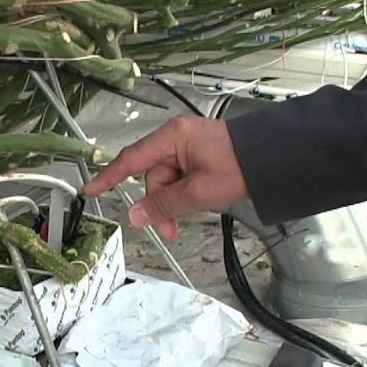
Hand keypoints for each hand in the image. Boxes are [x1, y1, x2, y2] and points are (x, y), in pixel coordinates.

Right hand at [82, 116, 248, 241]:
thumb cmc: (241, 166)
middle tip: (170, 228)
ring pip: (167, 181)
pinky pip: (181, 178)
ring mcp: (188, 146)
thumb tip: (136, 216)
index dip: (108, 177)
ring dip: (174, 202)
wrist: (275, 158)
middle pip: (152, 176)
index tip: (91, 190)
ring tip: (190, 217)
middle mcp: (176, 138)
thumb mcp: (199, 191)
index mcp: (172, 137)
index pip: (130, 160)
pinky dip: (184, 194)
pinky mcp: (200, 155)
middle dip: (158, 203)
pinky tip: (197, 202)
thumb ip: (164, 205)